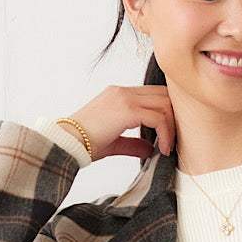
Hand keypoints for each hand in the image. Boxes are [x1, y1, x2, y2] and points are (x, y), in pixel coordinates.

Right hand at [57, 85, 176, 162]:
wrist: (66, 142)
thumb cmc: (84, 143)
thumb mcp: (114, 142)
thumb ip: (134, 143)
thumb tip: (151, 149)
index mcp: (119, 95)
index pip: (154, 94)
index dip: (168, 113)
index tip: (169, 135)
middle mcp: (122, 91)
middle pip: (164, 95)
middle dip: (175, 117)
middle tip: (175, 140)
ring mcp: (124, 97)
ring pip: (164, 104)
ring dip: (172, 127)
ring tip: (168, 147)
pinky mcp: (126, 109)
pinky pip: (158, 117)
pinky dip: (166, 133)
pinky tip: (163, 149)